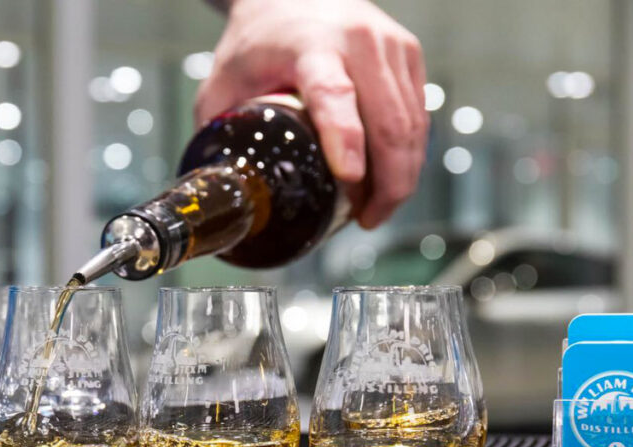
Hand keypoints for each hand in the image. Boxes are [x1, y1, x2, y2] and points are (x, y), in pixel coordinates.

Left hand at [198, 0, 428, 228]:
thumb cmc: (256, 40)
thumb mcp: (223, 80)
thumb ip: (216, 129)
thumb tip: (214, 187)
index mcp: (310, 46)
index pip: (333, 95)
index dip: (345, 139)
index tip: (350, 180)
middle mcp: (359, 41)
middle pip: (388, 121)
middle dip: (387, 182)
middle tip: (368, 220)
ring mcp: (391, 46)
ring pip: (412, 124)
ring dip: (402, 175)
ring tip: (376, 210)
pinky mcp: (409, 55)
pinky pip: (418, 115)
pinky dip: (409, 154)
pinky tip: (391, 180)